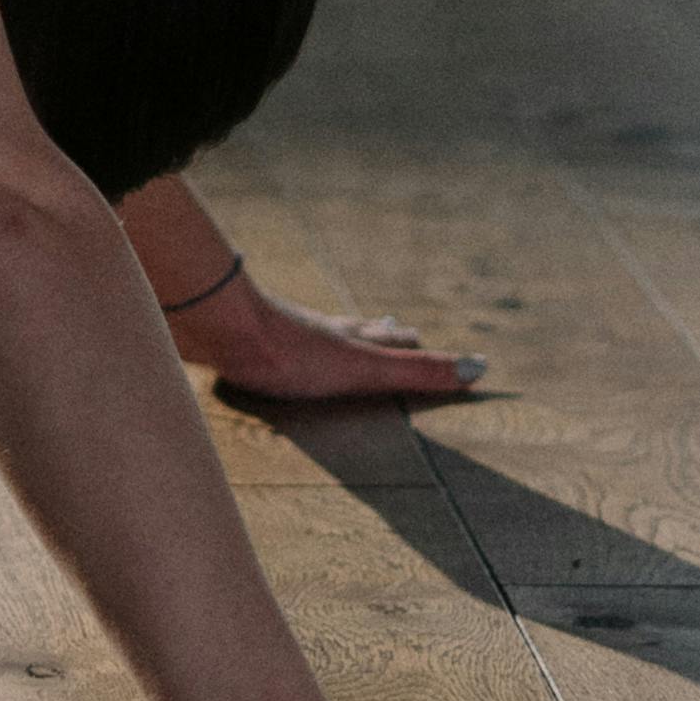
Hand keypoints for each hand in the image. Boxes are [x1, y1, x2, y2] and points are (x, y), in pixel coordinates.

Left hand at [178, 277, 477, 407]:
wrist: (221, 329)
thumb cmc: (292, 353)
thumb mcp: (364, 368)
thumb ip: (415, 371)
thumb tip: (478, 367)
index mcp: (348, 340)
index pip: (386, 340)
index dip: (407, 342)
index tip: (419, 336)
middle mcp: (316, 331)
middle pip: (352, 331)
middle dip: (373, 336)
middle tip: (390, 330)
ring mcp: (278, 334)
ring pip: (313, 334)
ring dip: (330, 338)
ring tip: (334, 338)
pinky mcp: (243, 343)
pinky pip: (270, 346)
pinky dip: (282, 349)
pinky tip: (266, 353)